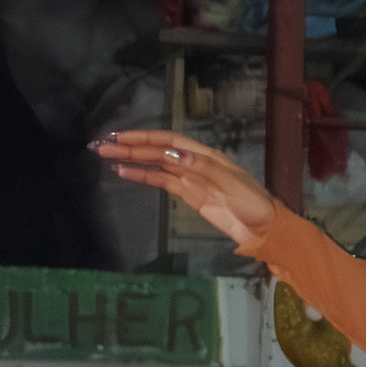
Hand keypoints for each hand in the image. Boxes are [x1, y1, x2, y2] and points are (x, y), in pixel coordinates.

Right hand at [89, 129, 277, 249]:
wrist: (263, 228)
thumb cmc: (252, 202)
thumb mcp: (230, 183)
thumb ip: (200, 167)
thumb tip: (170, 154)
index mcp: (204, 155)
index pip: (168, 141)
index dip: (143, 138)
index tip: (119, 138)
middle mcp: (194, 162)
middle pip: (157, 151)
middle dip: (130, 147)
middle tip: (102, 147)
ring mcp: (190, 179)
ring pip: (156, 165)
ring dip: (133, 159)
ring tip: (107, 157)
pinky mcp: (189, 194)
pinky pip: (162, 182)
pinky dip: (143, 176)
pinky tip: (126, 173)